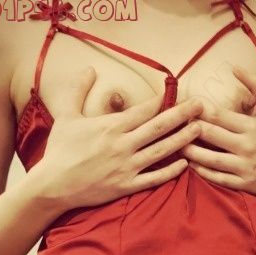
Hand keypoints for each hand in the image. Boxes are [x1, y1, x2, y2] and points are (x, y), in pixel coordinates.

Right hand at [35, 67, 203, 210]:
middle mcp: (123, 145)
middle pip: (160, 127)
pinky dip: (170, 171)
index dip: (163, 100)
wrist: (52, 185)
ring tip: (200, 129)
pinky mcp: (126, 186)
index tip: (179, 91)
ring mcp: (127, 167)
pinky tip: (186, 164)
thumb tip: (89, 68)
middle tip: (202, 105)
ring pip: (162, 151)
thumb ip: (78, 90)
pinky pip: (154, 179)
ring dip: (183, 139)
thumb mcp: (66, 115)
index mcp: (111, 126)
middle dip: (183, 114)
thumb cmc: (60, 150)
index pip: (145, 109)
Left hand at [180, 64, 255, 194]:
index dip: (200, 111)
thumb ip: (254, 85)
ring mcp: (244, 166)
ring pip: (212, 159)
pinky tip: (190, 165)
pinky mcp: (243, 183)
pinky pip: (218, 178)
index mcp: (251, 126)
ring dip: (192, 153)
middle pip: (213, 136)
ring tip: (177, 146)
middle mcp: (247, 146)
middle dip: (192, 129)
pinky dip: (202, 172)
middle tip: (174, 125)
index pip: (220, 116)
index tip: (185, 106)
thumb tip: (234, 66)